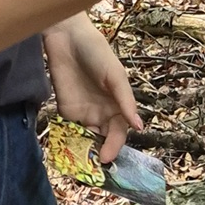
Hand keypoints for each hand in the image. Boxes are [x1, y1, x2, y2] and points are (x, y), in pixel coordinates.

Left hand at [45, 13, 139, 165]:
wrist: (66, 37)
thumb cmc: (97, 52)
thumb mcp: (115, 75)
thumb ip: (125, 101)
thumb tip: (139, 127)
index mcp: (118, 105)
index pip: (119, 133)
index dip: (114, 146)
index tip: (107, 158)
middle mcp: (102, 113)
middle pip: (103, 140)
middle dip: (99, 154)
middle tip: (92, 167)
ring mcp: (83, 113)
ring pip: (86, 140)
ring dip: (84, 152)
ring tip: (78, 164)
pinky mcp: (65, 110)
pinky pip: (68, 131)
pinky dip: (68, 142)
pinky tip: (65, 151)